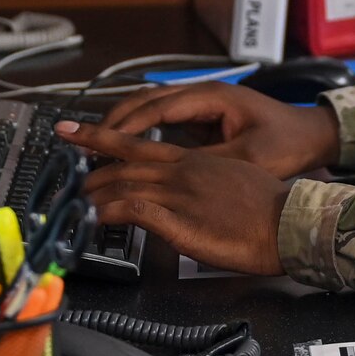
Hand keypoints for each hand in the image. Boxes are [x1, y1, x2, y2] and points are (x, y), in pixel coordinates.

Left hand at [56, 121, 289, 275]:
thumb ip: (203, 182)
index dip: (104, 138)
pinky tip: (96, 217)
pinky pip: (134, 210)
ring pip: (124, 183)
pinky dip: (110, 212)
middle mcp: (182, 171)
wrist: (287, 222)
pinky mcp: (179, 220)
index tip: (78, 132)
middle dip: (90, 161)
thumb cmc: (267, 207)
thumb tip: (187, 193)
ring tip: (77, 198)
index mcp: (194, 161)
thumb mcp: (232, 180)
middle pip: (125, 160)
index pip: (140, 143)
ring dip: (96, 190)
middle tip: (67, 167)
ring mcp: (179, 194)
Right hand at [98, 81, 341, 178]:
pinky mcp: (204, 117)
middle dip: (113, 120)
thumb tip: (170, 173)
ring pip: (151, 107)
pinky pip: (163, 119)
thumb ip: (209, 162)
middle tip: (82, 139)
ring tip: (94, 144)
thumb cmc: (287, 144)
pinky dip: (140, 130)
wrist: (314, 134)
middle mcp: (202, 94)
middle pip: (146, 101)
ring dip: (123, 124)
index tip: (100, 140)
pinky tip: (125, 149)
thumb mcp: (250, 157)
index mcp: (211, 97)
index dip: (126, 124)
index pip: (157, 105)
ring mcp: (202, 103)